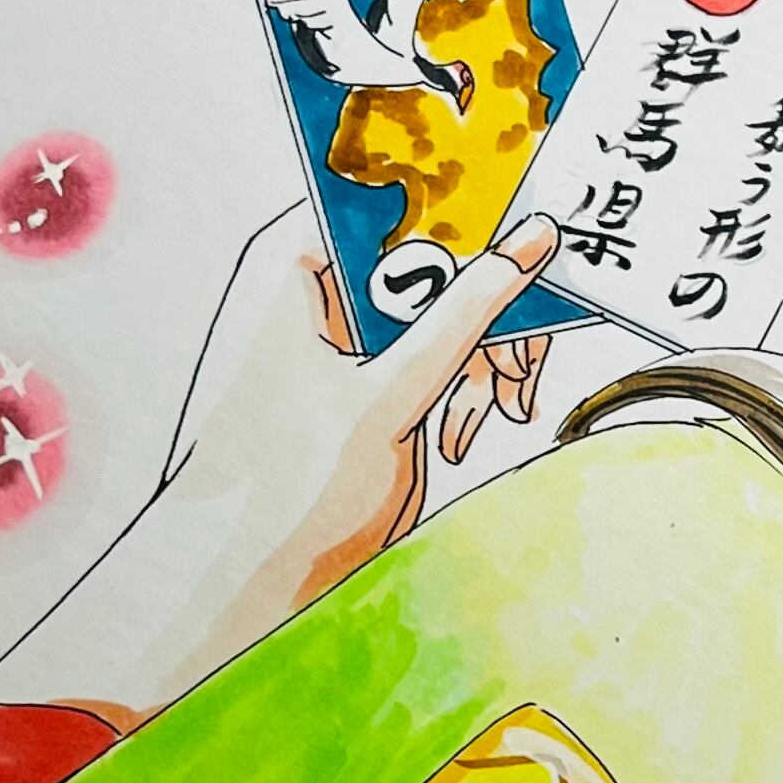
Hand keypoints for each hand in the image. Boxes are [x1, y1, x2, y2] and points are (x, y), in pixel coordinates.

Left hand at [0, 204, 556, 724]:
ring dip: (480, 359)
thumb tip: (529, 241)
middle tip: (521, 360)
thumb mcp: (390, 393)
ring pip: (441, 311)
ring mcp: (344, 342)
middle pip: (428, 257)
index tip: (525, 218)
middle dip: (484, 309)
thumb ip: (464, 314)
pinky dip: (462, 387)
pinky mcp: (367, 386)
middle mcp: (317, 293)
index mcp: (294, 270)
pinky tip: (469, 433)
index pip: (390, 197)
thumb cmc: (290, 491)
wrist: (253, 585)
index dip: (460, 204)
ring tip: (493, 415)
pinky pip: (434, 357)